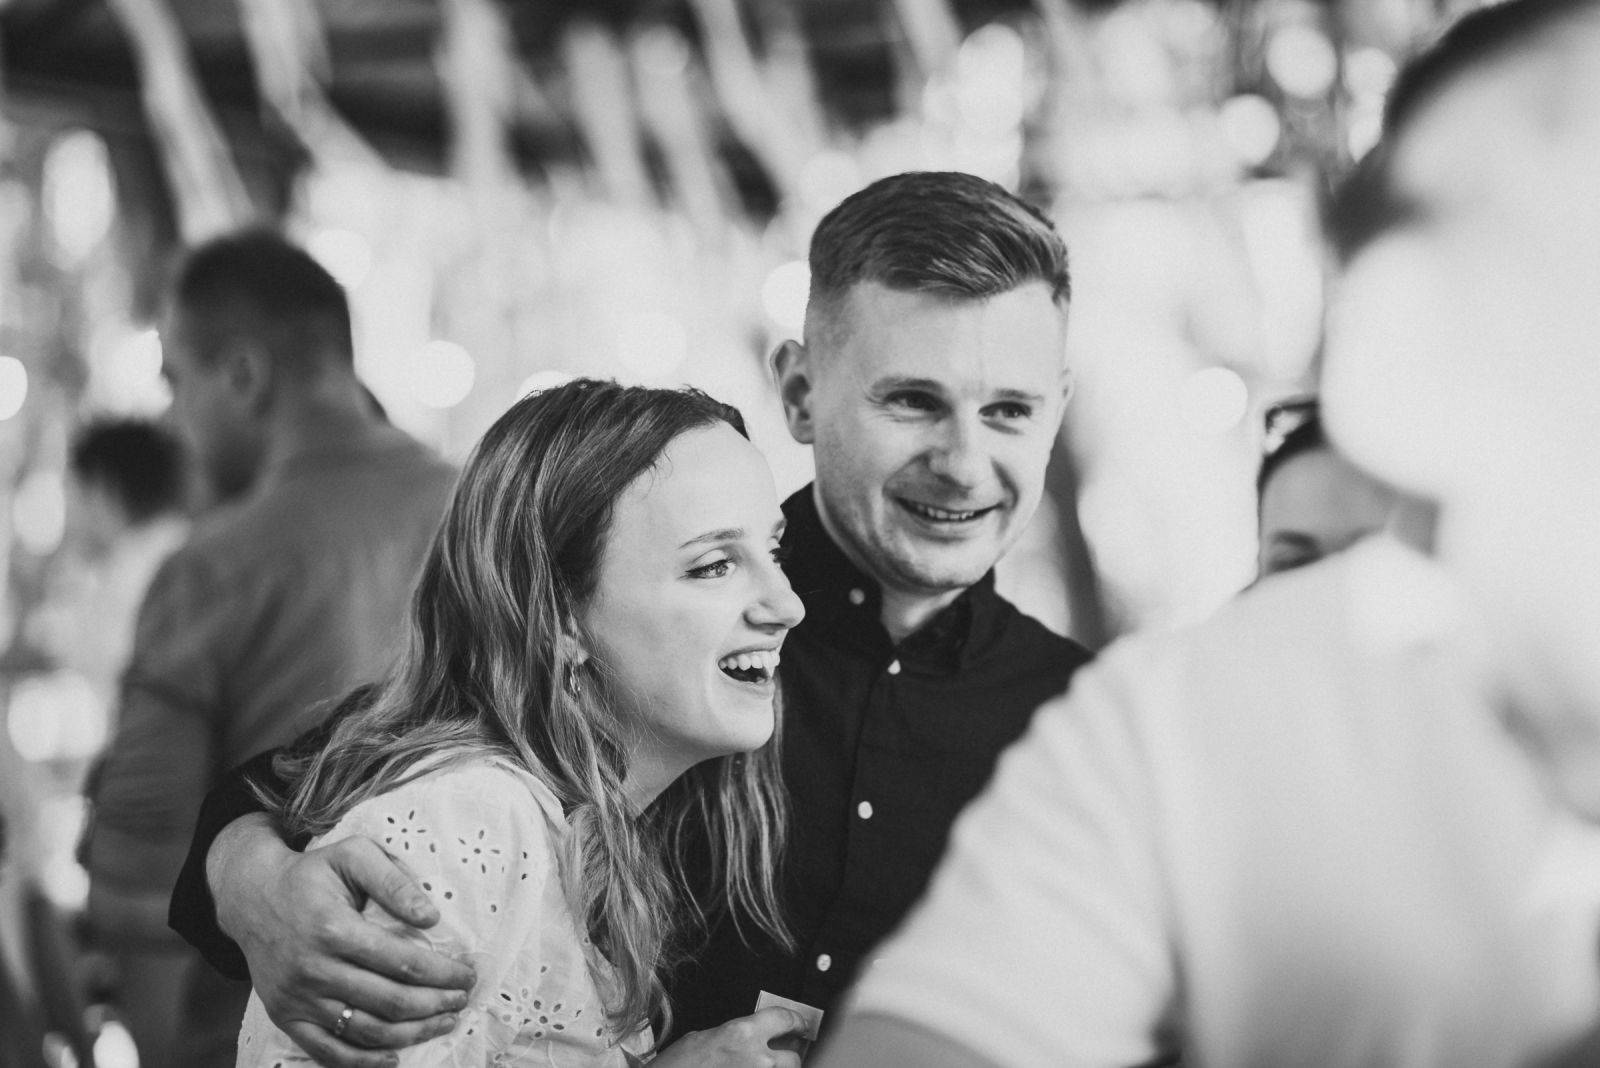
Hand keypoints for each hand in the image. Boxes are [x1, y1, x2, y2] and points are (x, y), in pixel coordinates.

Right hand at [209, 814, 475, 1067]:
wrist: (253, 896)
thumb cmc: (312, 874)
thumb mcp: (354, 855)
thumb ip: (393, 881)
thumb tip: (431, 917)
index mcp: (334, 928)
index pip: (404, 963)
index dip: (443, 973)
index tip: (467, 974)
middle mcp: (314, 968)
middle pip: (390, 1002)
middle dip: (436, 1005)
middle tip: (461, 1000)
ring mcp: (297, 998)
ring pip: (365, 1031)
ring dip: (412, 1034)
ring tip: (443, 1023)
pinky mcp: (284, 1016)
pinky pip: (326, 1051)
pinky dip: (363, 1061)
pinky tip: (394, 1056)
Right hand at [651, 1007, 808, 1067]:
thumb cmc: (675, 1067)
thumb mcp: (702, 1038)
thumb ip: (734, 1036)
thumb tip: (753, 1039)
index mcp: (742, 1034)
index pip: (785, 1019)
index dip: (798, 1021)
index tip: (802, 1025)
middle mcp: (756, 1059)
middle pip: (794, 1058)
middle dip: (789, 1058)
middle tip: (781, 1057)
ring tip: (758, 1067)